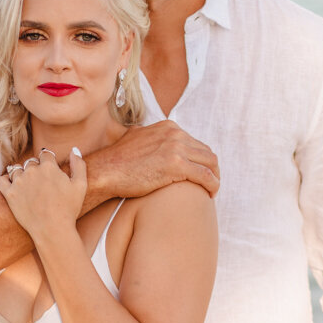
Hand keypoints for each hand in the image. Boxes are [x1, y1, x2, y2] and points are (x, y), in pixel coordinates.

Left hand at [0, 147, 86, 238]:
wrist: (52, 229)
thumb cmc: (69, 209)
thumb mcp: (80, 185)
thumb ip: (79, 165)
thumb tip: (74, 149)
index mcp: (49, 166)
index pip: (45, 154)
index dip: (48, 161)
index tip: (50, 169)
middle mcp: (32, 171)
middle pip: (31, 162)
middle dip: (35, 169)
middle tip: (40, 182)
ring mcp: (19, 182)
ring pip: (16, 169)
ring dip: (21, 174)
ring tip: (27, 185)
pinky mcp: (9, 194)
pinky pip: (1, 180)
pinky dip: (5, 180)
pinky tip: (11, 185)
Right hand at [90, 122, 219, 198]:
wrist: (107, 171)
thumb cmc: (118, 160)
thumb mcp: (135, 137)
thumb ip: (147, 135)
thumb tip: (144, 134)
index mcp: (168, 127)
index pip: (196, 142)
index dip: (201, 160)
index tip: (201, 172)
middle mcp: (175, 134)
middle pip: (206, 152)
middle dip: (212, 169)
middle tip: (210, 184)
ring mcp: (176, 148)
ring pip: (210, 163)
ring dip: (215, 178)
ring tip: (212, 191)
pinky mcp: (177, 165)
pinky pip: (206, 176)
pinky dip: (213, 185)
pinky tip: (210, 195)